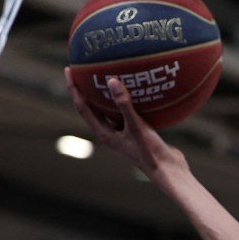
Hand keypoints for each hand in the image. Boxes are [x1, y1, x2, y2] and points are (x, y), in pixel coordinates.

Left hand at [64, 68, 189, 185]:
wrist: (169, 171)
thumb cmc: (150, 153)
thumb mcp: (136, 127)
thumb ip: (124, 105)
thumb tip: (112, 80)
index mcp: (104, 133)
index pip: (82, 107)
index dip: (74, 88)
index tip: (69, 69)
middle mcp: (111, 133)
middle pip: (93, 107)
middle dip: (87, 88)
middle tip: (84, 68)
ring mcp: (124, 133)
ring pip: (111, 109)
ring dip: (108, 93)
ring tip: (109, 73)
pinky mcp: (138, 132)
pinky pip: (129, 111)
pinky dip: (130, 99)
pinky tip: (139, 88)